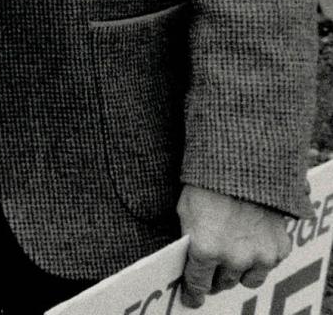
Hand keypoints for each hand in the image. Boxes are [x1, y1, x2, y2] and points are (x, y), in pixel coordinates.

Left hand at [177, 185, 292, 306]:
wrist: (243, 166)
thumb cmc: (206, 184)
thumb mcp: (185, 212)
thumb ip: (189, 240)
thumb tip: (187, 258)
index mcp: (205, 249)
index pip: (198, 283)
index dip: (193, 293)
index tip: (191, 299)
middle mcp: (234, 258)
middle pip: (222, 283)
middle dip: (214, 278)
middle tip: (211, 272)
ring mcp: (259, 256)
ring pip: (247, 280)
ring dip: (238, 273)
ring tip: (231, 259)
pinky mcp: (278, 249)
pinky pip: (267, 266)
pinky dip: (260, 259)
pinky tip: (250, 244)